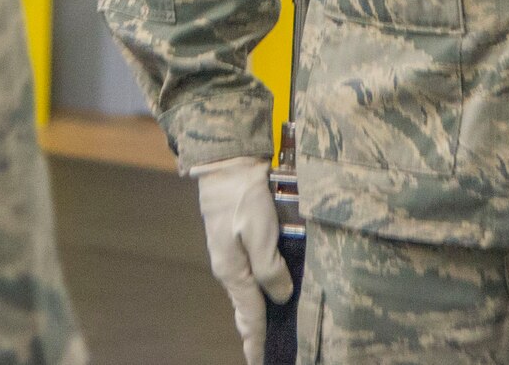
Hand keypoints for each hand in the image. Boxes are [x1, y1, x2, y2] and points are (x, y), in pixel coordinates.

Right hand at [192, 156, 294, 364]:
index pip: (250, 317)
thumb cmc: (243, 197)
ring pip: (249, 293)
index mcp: (233, 272)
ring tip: (273, 331)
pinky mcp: (238, 240)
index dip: (257, 342)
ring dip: (260, 313)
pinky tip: (271, 293)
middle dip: (256, 333)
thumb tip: (282, 296)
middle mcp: (230, 268)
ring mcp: (232, 254)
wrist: (227, 164)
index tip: (261, 362)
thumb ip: (271, 268)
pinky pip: (251, 275)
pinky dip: (261, 290)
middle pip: (247, 309)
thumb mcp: (260, 234)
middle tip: (267, 353)